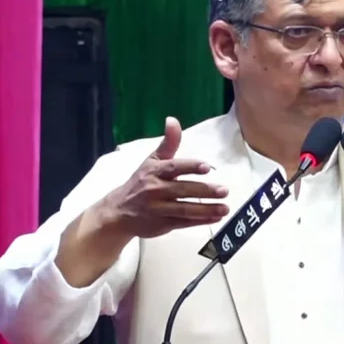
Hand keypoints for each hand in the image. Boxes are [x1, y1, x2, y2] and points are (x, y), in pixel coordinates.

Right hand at [101, 116, 229, 238]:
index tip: (206, 167)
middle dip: (205, 191)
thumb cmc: (141, 182)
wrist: (118, 211)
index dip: (190, 167)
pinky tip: (215, 219)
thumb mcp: (152, 161)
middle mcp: (155, 190)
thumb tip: (172, 120)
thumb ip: (168, 143)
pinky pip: (184, 223)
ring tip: (225, 208)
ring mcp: (159, 209)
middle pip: (183, 190)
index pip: (174, 168)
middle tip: (224, 190)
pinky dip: (200, 221)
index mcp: (154, 172)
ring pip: (185, 209)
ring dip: (207, 210)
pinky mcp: (162, 224)